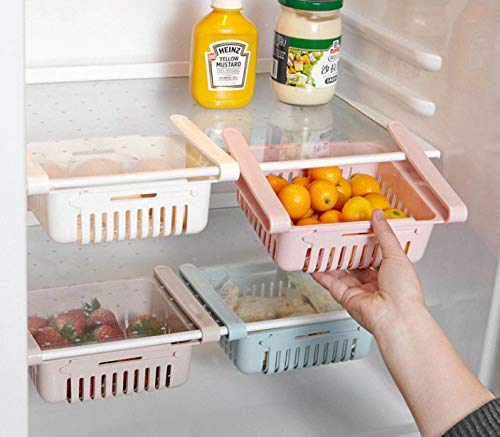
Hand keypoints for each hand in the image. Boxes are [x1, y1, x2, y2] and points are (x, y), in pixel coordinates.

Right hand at [313, 209, 425, 336]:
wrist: (396, 317)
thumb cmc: (405, 292)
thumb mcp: (396, 255)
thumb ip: (385, 234)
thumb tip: (378, 216)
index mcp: (390, 274)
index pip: (374, 256)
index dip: (364, 244)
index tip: (355, 231)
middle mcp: (375, 284)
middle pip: (356, 265)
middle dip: (345, 253)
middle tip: (334, 238)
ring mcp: (360, 292)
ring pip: (341, 274)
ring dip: (330, 262)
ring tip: (319, 248)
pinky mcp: (346, 298)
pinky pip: (331, 284)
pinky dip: (321, 274)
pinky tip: (313, 265)